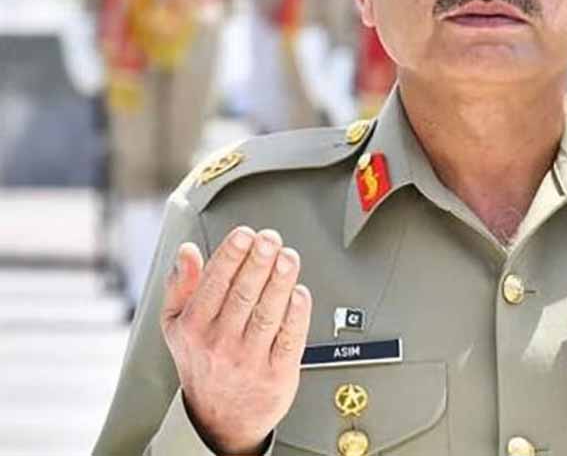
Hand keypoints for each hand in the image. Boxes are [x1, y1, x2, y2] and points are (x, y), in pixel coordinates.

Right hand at [161, 226, 311, 454]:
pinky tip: (301, 293)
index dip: (231, 256)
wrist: (218, 420)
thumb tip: (186, 252)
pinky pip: (289, 339)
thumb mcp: (176, 325)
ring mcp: (249, 359)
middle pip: (243, 295)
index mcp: (194, 327)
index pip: (214, 284)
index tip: (244, 234)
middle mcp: (220, 342)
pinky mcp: (277, 372)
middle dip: (258, 262)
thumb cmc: (202, 363)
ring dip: (280, 282)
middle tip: (270, 238)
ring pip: (267, 313)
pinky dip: (296, 315)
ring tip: (288, 257)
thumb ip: (180, 286)